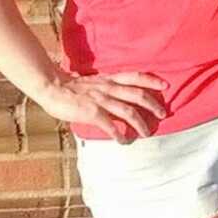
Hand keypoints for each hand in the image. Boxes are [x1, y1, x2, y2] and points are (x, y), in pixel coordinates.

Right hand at [34, 71, 167, 141]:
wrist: (52, 87)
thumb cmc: (72, 87)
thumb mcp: (95, 82)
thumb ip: (108, 87)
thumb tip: (119, 97)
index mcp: (110, 79)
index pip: (136, 76)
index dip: (152, 80)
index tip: (165, 85)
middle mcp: (109, 87)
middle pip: (138, 95)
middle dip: (153, 105)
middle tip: (163, 114)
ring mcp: (101, 100)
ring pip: (128, 111)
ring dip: (140, 124)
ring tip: (147, 133)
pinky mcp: (91, 112)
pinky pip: (110, 124)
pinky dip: (119, 133)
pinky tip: (123, 140)